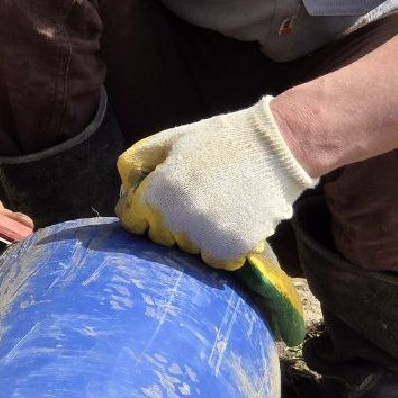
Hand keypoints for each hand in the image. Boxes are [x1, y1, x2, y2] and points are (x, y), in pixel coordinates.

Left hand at [116, 97, 316, 269]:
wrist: (274, 147)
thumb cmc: (221, 139)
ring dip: (196, 236)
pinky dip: (221, 247)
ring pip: (188, 250)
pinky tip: (232, 221)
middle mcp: (177, 219)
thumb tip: (122, 186)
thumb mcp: (173, 138)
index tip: (161, 201)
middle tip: (195, 200)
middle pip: (160, 238)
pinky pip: (215, 259)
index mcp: (159, 192)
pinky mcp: (231, 249)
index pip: (132, 221)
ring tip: (216, 208)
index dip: (143, 210)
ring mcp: (205, 237)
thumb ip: (139, 159)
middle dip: (170, 223)